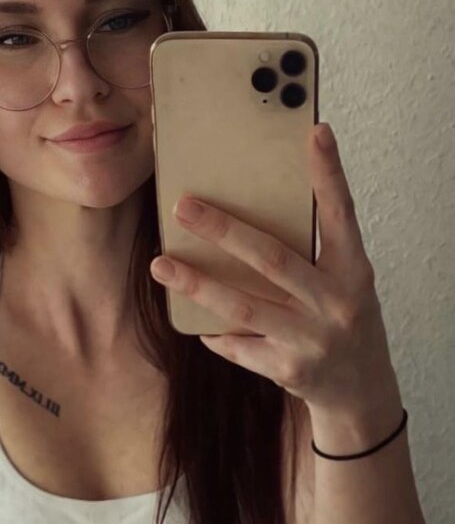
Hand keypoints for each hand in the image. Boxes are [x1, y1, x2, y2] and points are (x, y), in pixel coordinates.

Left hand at [150, 123, 397, 417]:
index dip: (330, 175)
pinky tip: (194, 321)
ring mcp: (312, 340)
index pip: (342, 215)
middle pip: (273, 259)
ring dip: (198, 285)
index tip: (315, 133)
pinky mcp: (289, 370)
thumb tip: (255, 211)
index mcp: (353, 271)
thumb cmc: (344, 321)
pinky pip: (240, 347)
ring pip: (245, 307)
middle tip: (184, 207)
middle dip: (225, 231)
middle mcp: (335, 304)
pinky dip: (215, 334)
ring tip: (161, 265)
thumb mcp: (346, 282)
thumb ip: (314, 252)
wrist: (361, 390)